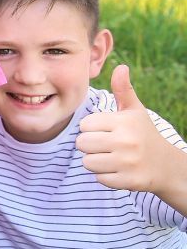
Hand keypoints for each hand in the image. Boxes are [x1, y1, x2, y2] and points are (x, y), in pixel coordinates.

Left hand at [76, 65, 171, 192]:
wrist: (166, 165)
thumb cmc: (143, 133)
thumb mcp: (134, 111)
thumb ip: (123, 90)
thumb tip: (120, 67)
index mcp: (123, 122)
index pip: (85, 125)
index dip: (92, 128)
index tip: (106, 130)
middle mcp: (126, 141)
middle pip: (82, 143)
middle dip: (90, 145)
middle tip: (106, 145)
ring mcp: (127, 163)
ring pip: (87, 162)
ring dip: (95, 161)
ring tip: (112, 157)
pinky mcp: (128, 181)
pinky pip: (99, 178)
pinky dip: (105, 176)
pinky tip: (119, 170)